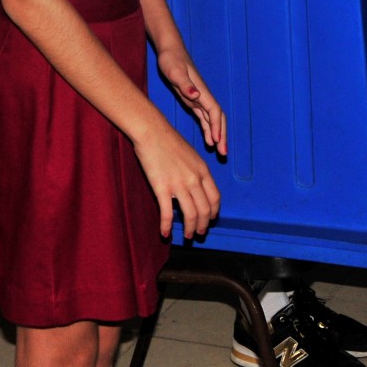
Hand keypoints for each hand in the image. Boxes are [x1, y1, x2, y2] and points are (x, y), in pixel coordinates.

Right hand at [132, 122, 220, 239]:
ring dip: (189, 229)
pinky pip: (167, 213)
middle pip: (204, 210)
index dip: (214, 213)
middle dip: (202, 225)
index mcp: (203, 170)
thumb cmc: (168, 140)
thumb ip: (196, 172)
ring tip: (186, 236)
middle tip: (198, 233)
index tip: (210, 220)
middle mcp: (194, 179)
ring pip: (190, 215)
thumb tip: (197, 187)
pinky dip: (166, 226)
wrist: (151, 131)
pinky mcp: (162, 188)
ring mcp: (179, 184)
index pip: (215, 198)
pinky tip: (165, 233)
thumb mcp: (190, 154)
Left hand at [155, 47, 225, 156]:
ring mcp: (199, 99)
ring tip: (220, 152)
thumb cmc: (171, 60)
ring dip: (217, 135)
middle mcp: (203, 96)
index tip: (216, 141)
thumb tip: (196, 95)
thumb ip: (185, 83)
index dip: (217, 127)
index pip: (214, 111)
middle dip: (222, 135)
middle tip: (224, 153)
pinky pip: (204, 118)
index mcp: (201, 90)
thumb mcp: (174, 71)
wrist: (170, 51)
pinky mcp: (193, 100)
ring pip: (213, 120)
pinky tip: (208, 141)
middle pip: (218, 118)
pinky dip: (208, 129)